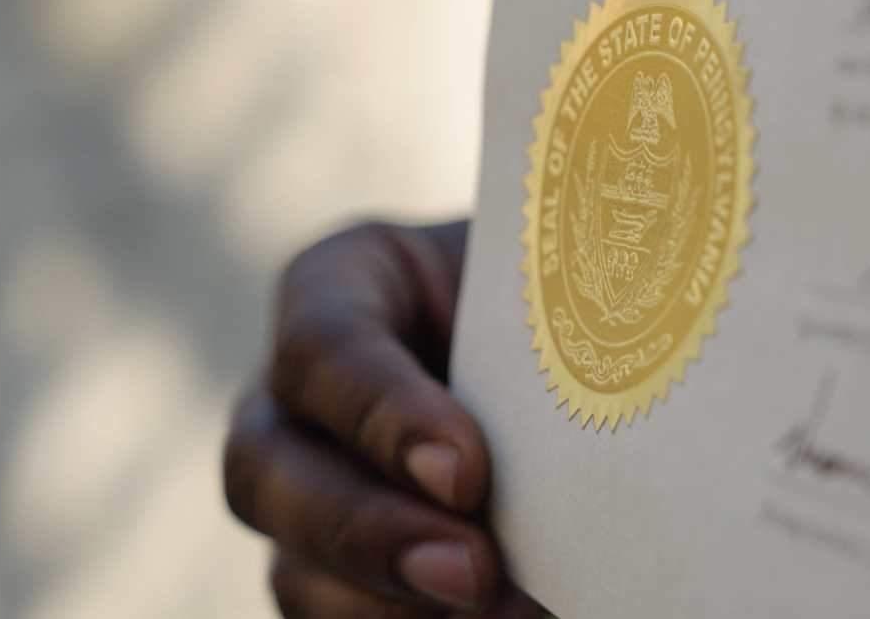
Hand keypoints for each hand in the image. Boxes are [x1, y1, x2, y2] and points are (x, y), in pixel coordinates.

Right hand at [224, 222, 543, 617]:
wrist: (582, 357)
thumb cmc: (561, 297)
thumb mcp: (547, 284)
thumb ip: (553, 319)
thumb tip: (604, 393)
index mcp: (339, 288)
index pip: (320, 347)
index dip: (382, 414)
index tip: (467, 473)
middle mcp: (293, 396)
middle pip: (265, 471)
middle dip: (367, 533)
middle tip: (473, 572)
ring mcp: (303, 494)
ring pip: (294, 569)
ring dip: (390, 606)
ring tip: (506, 616)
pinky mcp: (336, 575)